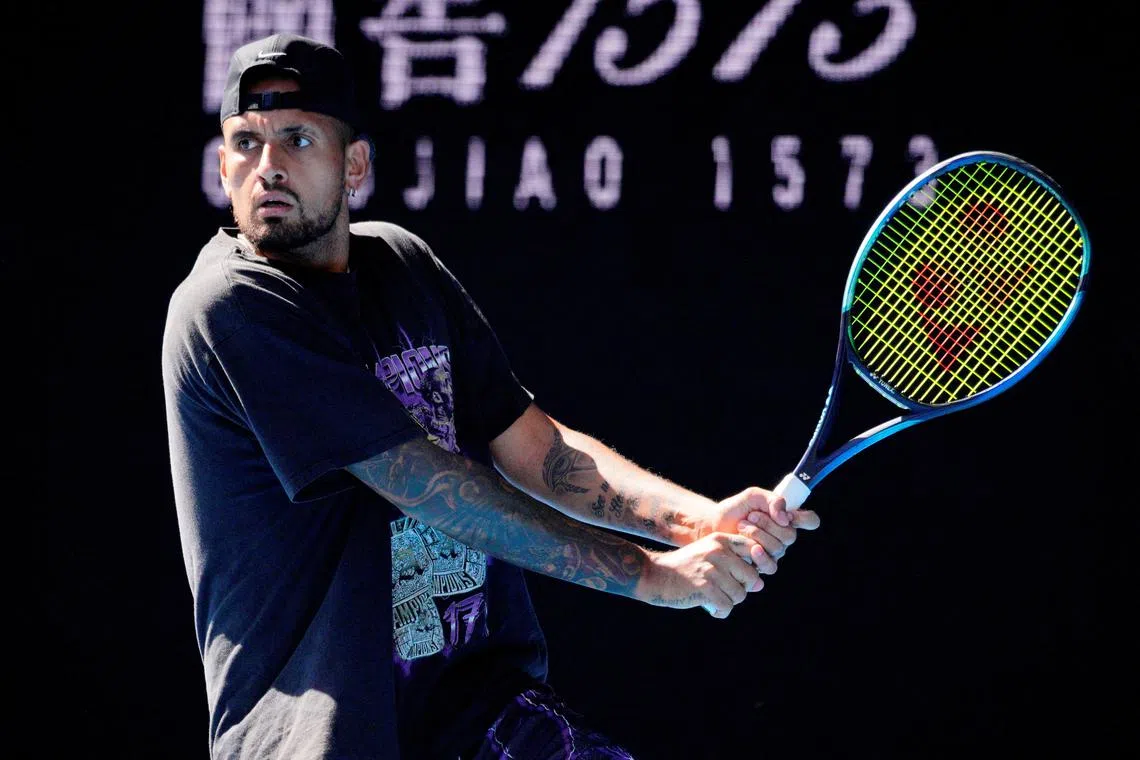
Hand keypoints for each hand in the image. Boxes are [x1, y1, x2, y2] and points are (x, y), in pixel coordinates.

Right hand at [638, 532, 767, 618]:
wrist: (656, 575)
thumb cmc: (687, 567)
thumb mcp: (709, 554)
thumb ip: (735, 563)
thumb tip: (760, 584)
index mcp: (721, 540)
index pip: (754, 549)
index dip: (753, 566)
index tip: (740, 575)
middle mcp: (718, 552)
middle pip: (752, 576)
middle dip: (742, 588)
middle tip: (725, 591)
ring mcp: (711, 569)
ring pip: (740, 594)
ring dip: (730, 601)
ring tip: (716, 599)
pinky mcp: (704, 588)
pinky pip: (727, 606)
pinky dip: (721, 611)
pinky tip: (711, 608)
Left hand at [703, 487, 819, 566]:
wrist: (713, 525)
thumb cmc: (734, 510)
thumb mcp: (753, 497)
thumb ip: (772, 500)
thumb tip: (785, 517)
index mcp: (785, 518)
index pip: (810, 520)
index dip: (806, 519)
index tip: (790, 515)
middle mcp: (783, 536)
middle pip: (790, 535)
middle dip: (769, 524)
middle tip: (751, 517)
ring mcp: (774, 552)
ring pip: (779, 549)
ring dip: (759, 535)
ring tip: (742, 527)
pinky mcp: (761, 565)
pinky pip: (770, 565)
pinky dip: (759, 554)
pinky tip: (750, 547)